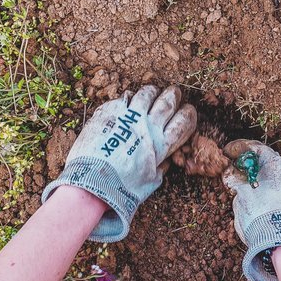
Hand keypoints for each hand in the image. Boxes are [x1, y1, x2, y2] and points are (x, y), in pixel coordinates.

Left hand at [42, 85, 195, 241]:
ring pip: (147, 94)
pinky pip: (125, 97)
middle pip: (168, 102)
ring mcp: (128, 116)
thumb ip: (159, 168)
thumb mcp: (149, 182)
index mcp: (161, 144)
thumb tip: (164, 161)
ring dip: (152, 91)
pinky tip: (129, 99)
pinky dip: (130, 97)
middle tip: (175, 93)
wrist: (92, 182)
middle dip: (174, 95)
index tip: (188, 111)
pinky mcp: (110, 112)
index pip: (183, 122)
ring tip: (153, 92)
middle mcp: (148, 126)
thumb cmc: (121, 188)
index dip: (188, 114)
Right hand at [223, 140, 280, 280]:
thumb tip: (232, 175)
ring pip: (278, 179)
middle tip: (238, 176)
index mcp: (277, 164)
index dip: (240, 150)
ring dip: (264, 183)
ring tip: (250, 195)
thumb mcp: (241, 197)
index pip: (256, 149)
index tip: (230, 154)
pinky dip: (274, 194)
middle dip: (253, 169)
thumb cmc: (262, 218)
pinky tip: (265, 205)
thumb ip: (236, 182)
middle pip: (269, 164)